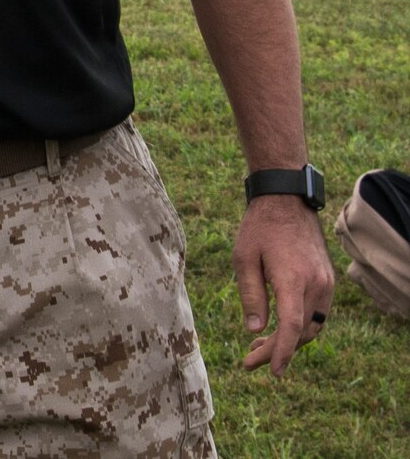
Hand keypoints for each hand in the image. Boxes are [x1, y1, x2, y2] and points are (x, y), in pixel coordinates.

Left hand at [234, 193, 335, 374]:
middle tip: (250, 362)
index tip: (272, 370)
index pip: (293, 326)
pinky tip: (278, 328)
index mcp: (293, 279)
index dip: (282, 351)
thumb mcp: (243, 258)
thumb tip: (255, 329)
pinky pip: (317, 312)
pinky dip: (301, 325)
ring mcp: (326, 282)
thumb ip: (251, 295)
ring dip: (290, 340)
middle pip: (302, 331)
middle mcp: (316, 284)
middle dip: (278, 350)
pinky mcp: (327, 280)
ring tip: (258, 347)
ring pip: (313, 325)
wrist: (286, 201)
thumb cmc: (259, 227)